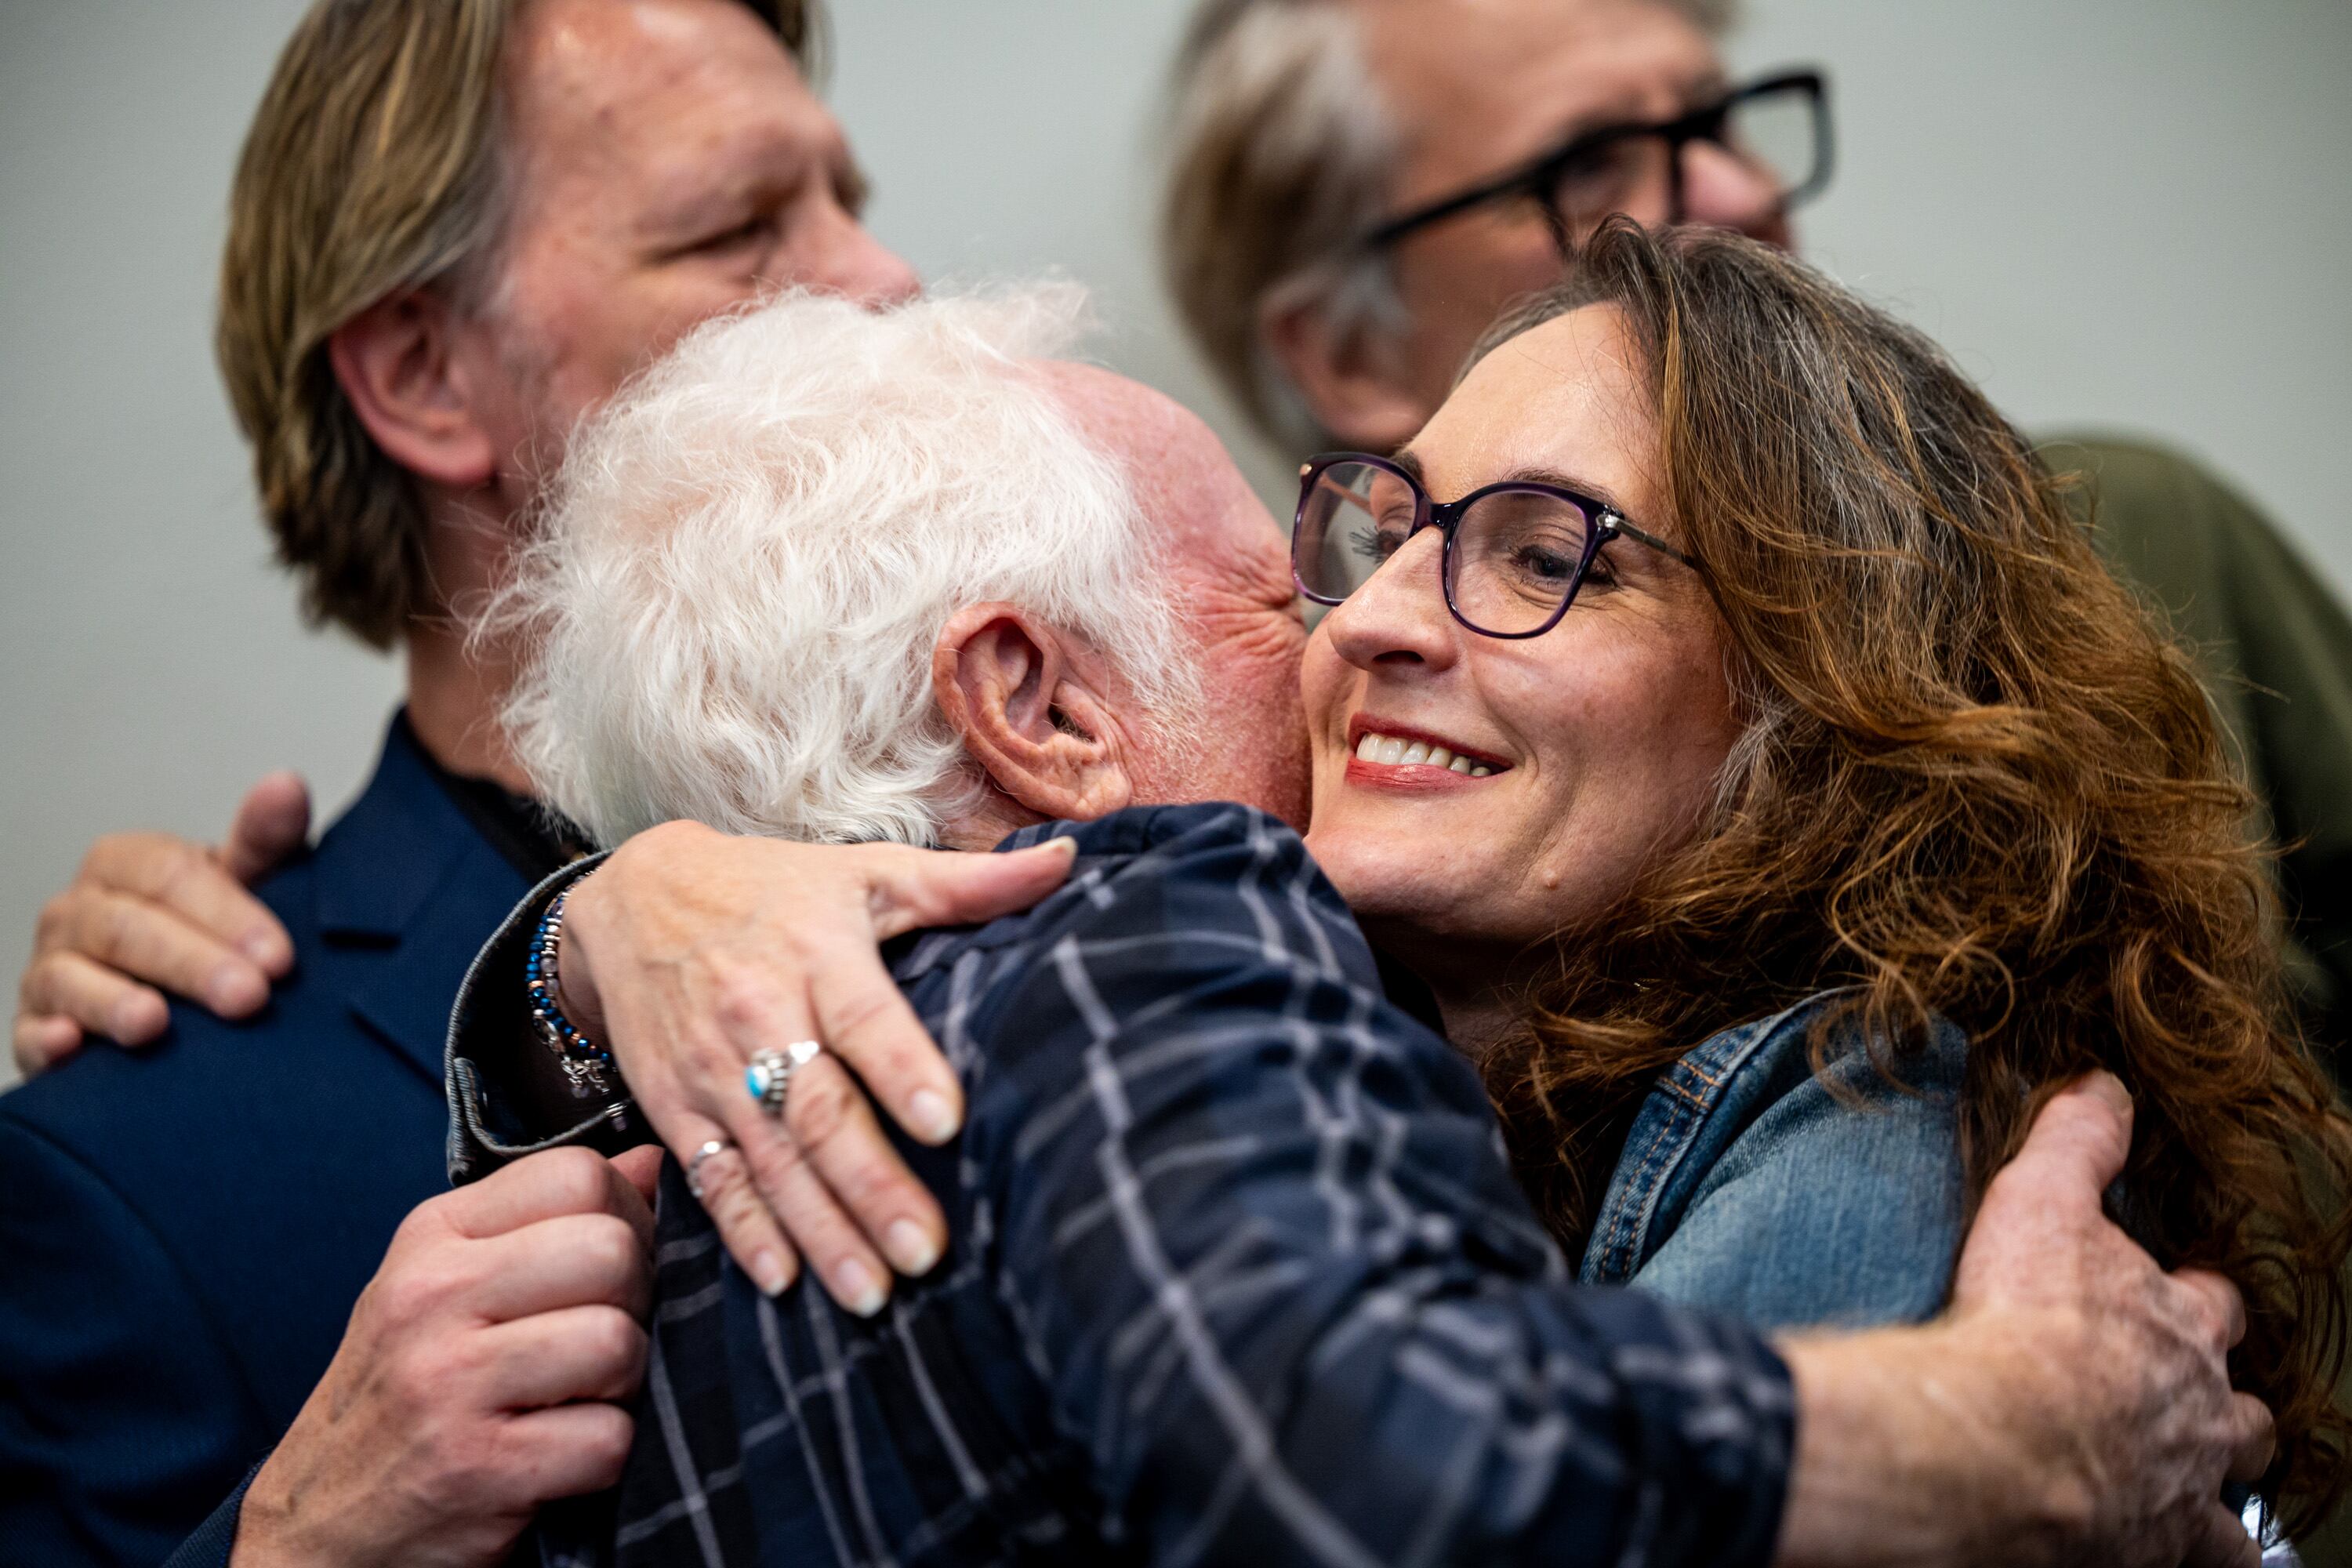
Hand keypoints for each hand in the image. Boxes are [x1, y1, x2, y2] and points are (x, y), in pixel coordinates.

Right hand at [14, 772, 309, 1076]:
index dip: (226, 912)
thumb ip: (263, 842)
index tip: (278, 956)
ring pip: (72, 978)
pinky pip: (29, 1033)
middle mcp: (78, 912)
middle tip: (247, 996)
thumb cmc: (211, 931)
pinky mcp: (34, 1029)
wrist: (178, 997)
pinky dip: (46, 1039)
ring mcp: (52, 969)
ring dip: (112, 1002)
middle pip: (127, 928)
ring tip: (154, 1023)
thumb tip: (286, 786)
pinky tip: (71, 1047)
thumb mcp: (244, 885)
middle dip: (190, 963)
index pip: (167, 874)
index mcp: (125, 866)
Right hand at [231, 1145, 660, 1567]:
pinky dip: (604, 1457)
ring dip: (624, 1384)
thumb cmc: (408, 1393)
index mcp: (433, 1236)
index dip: (626, 1219)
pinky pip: (607, 1439)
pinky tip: (559, 1457)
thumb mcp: (453, 1284)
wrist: (321, 1525)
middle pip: (612, 1253)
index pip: (577, 1175)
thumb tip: (652, 1162)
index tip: (606, 1270)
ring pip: (618, 1342)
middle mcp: (432, 1297)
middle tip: (597, 1344)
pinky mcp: (477, 1468)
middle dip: (634, 1302)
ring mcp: (448, 1383)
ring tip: (577, 1401)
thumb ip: (549, 1219)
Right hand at [556, 820, 1076, 1311]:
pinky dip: (742, 1231)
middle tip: (924, 1251)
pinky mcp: (675, 1108)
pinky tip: (782, 1280)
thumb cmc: (775, 889)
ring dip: (818, 1229)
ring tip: (872, 1292)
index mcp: (817, 953)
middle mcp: (759, 1014)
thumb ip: (966, 882)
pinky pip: (711, 1177)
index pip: (862, 1017)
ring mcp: (711, 1069)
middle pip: (816, 1109)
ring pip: (769, 1159)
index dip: (900, 1067)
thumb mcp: (865, 871)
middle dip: (869, 1184)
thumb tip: (1067, 859)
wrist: (635, 897)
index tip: (946, 1122)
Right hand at [1775, 1072, 2269, 1567]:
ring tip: (2197, 1487)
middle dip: (2225, 1402)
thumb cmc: (2023, 1321)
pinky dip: (2202, 1555)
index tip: (2174, 1294)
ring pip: (2236, 1492)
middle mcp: (2197, 1409)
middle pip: (2242, 1408)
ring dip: (2222, 1485)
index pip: (2211, 1303)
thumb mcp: (2042, 1201)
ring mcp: (2184, 1486)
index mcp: (2176, 1326)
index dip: (2195, 1297)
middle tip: (2191, 1399)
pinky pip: (2211, 1563)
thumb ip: (2077, 1142)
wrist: (2002, 1439)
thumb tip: (2105, 1086)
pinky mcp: (2158, 1547)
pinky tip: (2171, 1550)